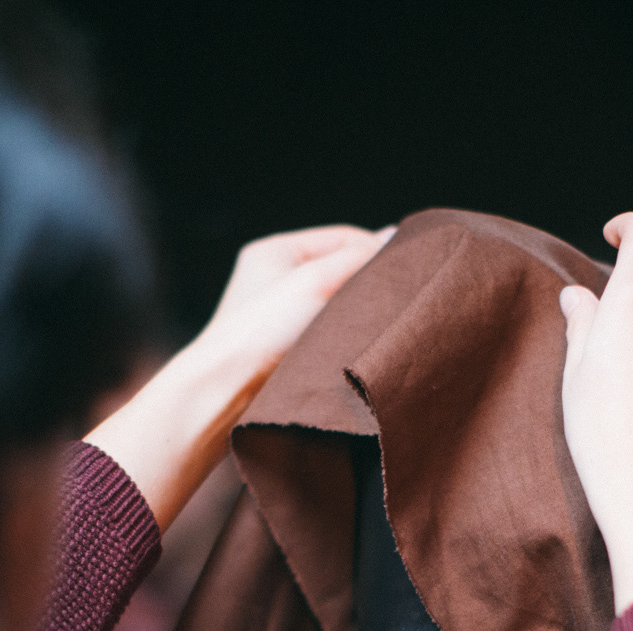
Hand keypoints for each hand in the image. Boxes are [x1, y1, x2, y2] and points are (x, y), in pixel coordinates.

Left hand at [194, 224, 393, 386]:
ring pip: (336, 301)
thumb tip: (395, 237)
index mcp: (276, 251)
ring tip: (380, 320)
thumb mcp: (315, 281)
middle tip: (396, 295)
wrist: (227, 390)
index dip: (376, 249)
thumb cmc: (261, 330)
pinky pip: (327, 329)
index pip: (344, 238)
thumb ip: (357, 258)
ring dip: (358, 310)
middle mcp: (276, 279)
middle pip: (340, 269)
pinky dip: (346, 333)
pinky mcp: (287, 346)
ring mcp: (280, 314)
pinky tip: (359, 342)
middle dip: (368, 281)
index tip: (405, 269)